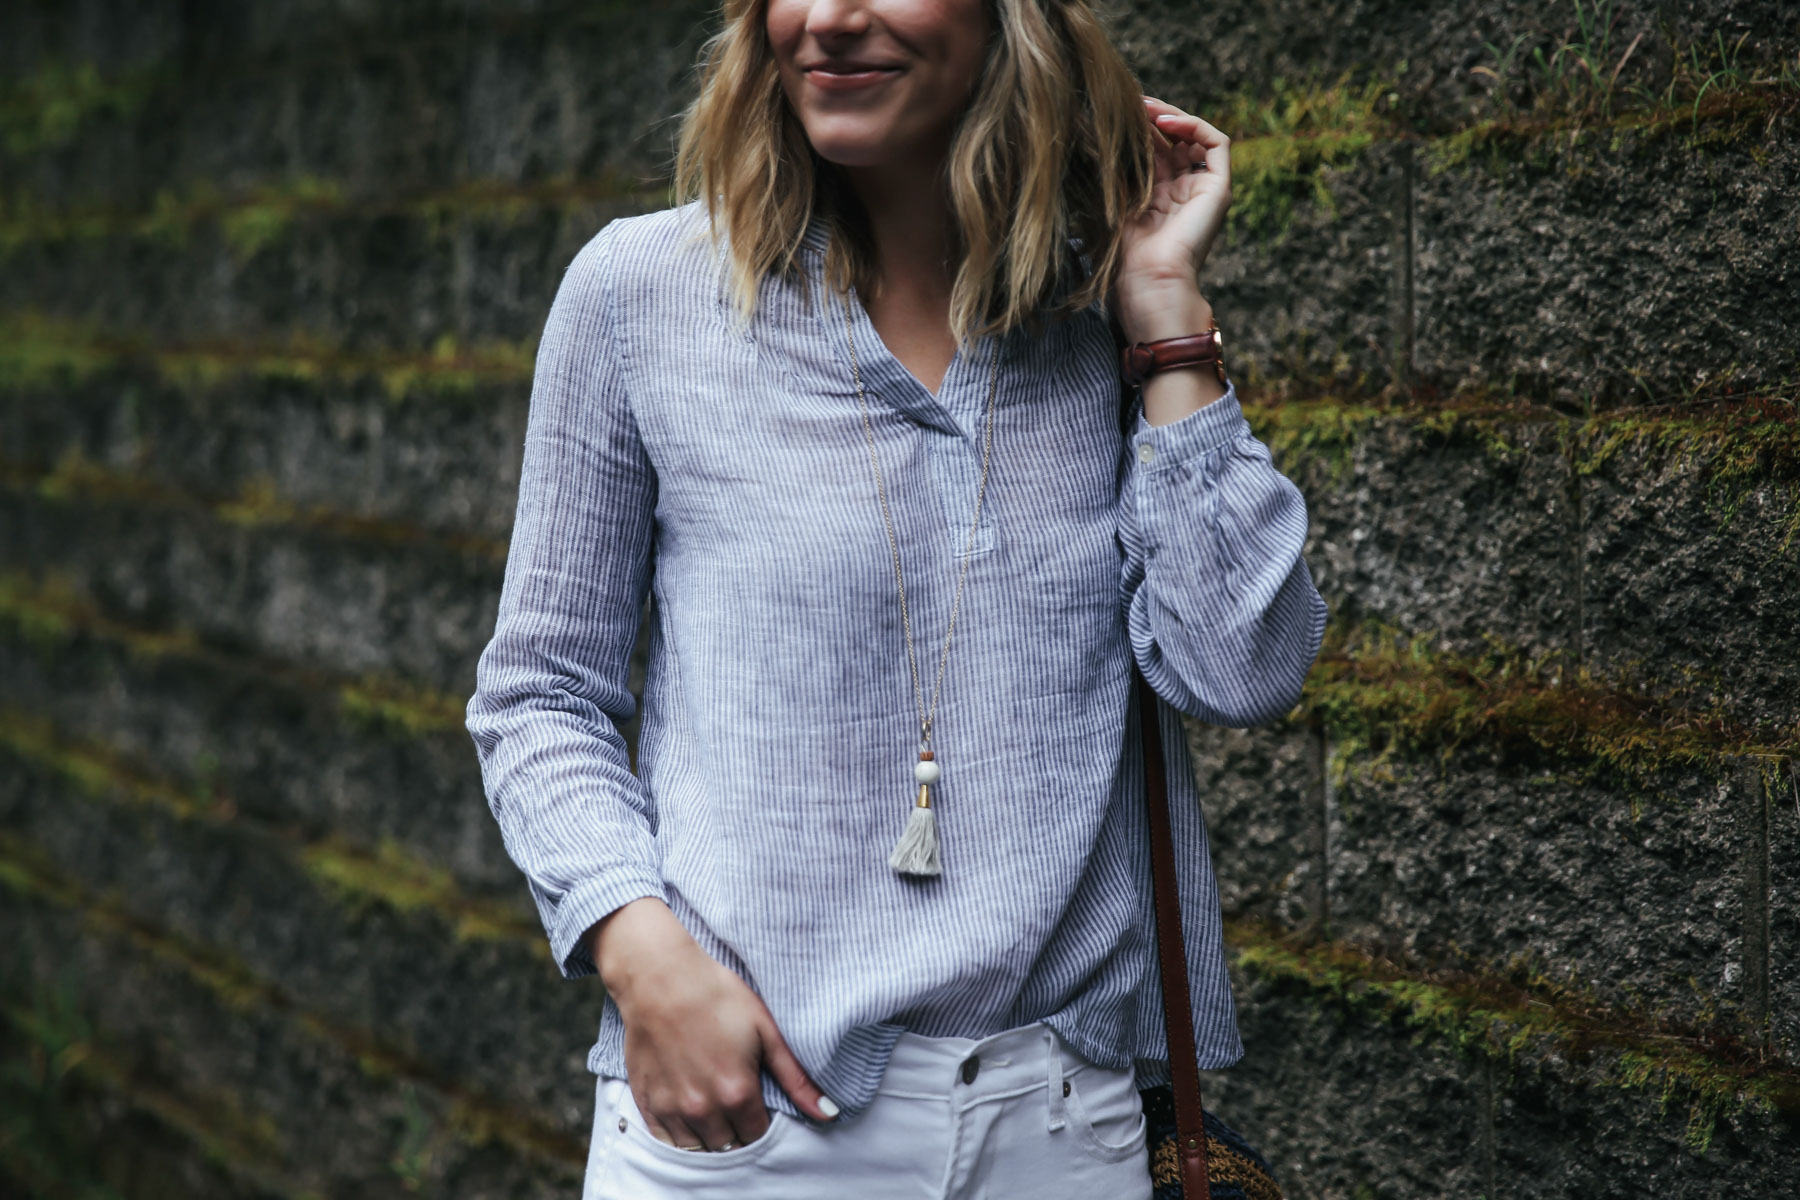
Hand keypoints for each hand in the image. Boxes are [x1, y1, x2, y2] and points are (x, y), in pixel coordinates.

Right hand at [589, 898, 838, 1150]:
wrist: (660, 978)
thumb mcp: (765, 1030)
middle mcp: (704, 1110)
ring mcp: (672, 1109)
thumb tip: (830, 1113)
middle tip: (738, 1110)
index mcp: (737, 1093)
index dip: (763, 1126)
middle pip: (729, 1148)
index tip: (761, 1109)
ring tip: (716, 1114)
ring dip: (710, 1139)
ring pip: (697, 1151)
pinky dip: (680, 1137)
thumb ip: (797, 1078)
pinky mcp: (647, 1103)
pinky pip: (666, 1142)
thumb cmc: (716, 996)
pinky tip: (689, 1116)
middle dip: (738, 1135)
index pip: (758, 1137)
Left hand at [1113, 97, 1231, 343]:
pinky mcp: (1220, 188)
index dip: (1138, 128)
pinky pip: (1217, 143)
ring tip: (1145, 107)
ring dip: (1172, 116)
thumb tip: (1098, 133)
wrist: (1149, 279)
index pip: (1154, 149)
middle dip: (1152, 117)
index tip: (1116, 112)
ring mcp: (1204, 188)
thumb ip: (1116, 169)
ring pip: (1195, 136)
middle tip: (1129, 101)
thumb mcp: (1115, 201)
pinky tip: (1166, 121)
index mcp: (1159, 196)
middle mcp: (1184, 190)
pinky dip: (1194, 126)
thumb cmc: (1125, 253)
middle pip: (1174, 138)